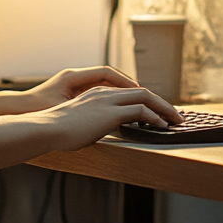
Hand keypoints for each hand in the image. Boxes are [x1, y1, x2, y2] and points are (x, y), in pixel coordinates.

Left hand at [25, 65, 144, 110]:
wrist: (20, 110)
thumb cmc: (37, 108)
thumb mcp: (64, 108)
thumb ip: (84, 106)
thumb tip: (103, 108)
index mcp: (74, 77)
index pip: (106, 73)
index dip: (124, 81)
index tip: (138, 90)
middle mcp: (75, 77)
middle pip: (108, 77)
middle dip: (127, 86)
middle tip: (145, 96)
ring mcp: (75, 84)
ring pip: (104, 84)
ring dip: (120, 92)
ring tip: (136, 102)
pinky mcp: (73, 93)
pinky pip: (97, 92)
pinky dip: (110, 98)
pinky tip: (118, 109)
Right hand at [44, 85, 183, 151]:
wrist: (46, 128)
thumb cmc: (56, 130)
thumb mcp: (77, 122)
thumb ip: (90, 122)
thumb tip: (96, 132)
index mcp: (95, 93)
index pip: (128, 92)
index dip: (145, 101)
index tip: (157, 111)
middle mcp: (104, 93)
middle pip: (142, 91)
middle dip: (161, 102)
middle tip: (175, 114)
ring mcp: (108, 101)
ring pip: (145, 97)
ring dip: (164, 108)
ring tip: (177, 120)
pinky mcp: (111, 112)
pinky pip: (140, 110)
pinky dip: (155, 117)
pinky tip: (162, 125)